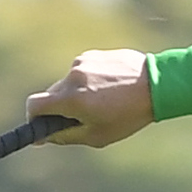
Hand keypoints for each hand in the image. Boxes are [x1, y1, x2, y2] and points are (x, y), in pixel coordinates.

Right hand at [26, 49, 156, 147]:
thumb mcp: (97, 135)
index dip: (34, 118)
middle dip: (60, 108)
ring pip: (67, 83)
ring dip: (76, 94)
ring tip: (102, 101)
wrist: (157, 84)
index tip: (41, 125)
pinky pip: (81, 71)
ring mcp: (82, 62)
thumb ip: (65, 136)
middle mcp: (72, 76)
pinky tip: (109, 88)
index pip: (34, 105)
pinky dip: (88, 81)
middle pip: (52, 95)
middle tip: (81, 118)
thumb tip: (42, 137)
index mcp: (71, 98)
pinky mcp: (93, 54)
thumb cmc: (128, 115)